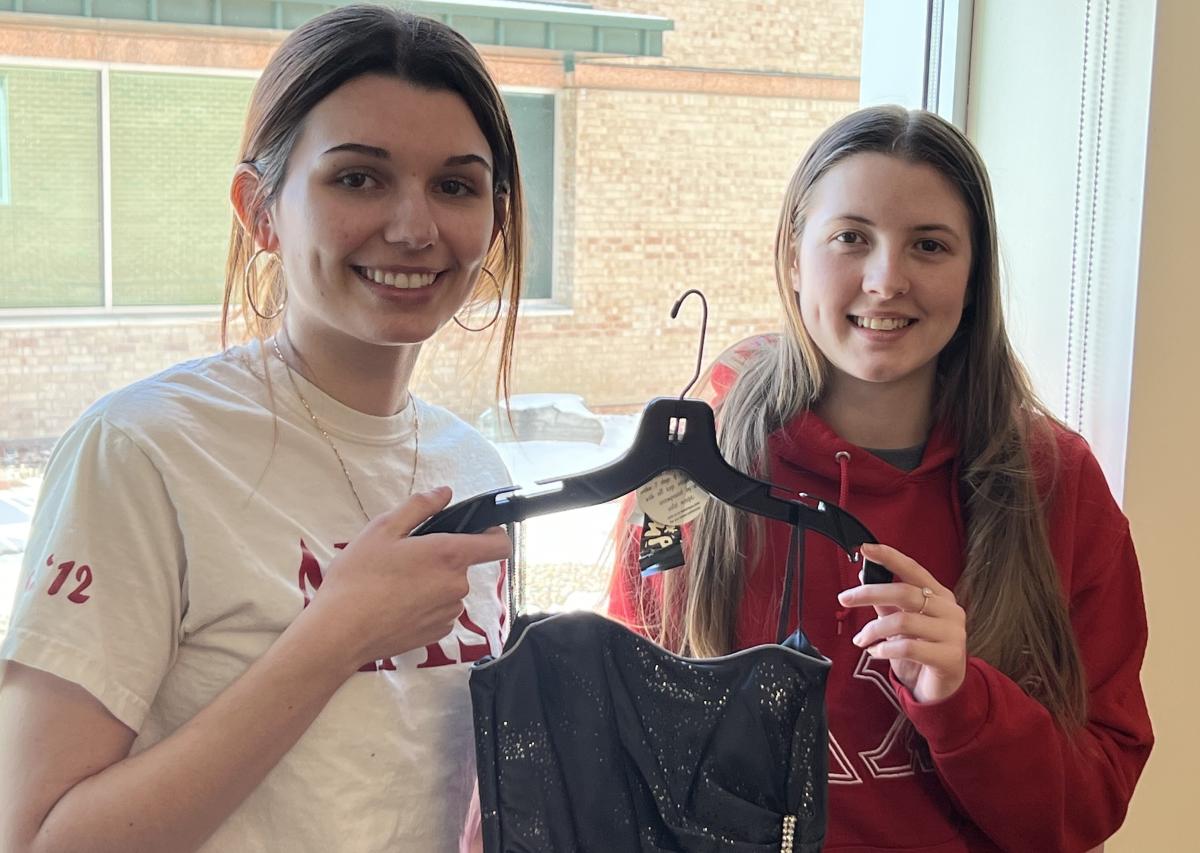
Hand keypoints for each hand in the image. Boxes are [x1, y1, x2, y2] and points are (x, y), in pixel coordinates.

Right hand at [303, 486, 510, 672]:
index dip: (494, 534)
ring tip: (396, 583)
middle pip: (463, 565)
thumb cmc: (359, 577)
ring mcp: (449, 613)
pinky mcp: (437, 634)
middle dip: (441, 559)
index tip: (479, 531)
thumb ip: (420, 506)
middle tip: (405, 557)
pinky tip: (397, 604)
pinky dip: (425, 606)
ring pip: (449, 589)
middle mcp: (457, 586)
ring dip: (432, 583)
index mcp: (449, 555)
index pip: (499, 545)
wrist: (340, 631)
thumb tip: (444, 493)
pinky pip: (440, 612)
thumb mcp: (383, 529)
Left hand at [836, 542, 966, 703]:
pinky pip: (908, 647)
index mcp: (940, 596)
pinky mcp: (950, 657)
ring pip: (903, 621)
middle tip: (844, 598)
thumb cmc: (920, 653)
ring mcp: (953, 633)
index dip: (889, 557)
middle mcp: (950, 610)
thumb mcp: (900, 626)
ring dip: (873, 630)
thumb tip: (864, 577)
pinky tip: (875, 653)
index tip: (864, 549)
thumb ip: (886, 603)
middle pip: (904, 592)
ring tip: (860, 640)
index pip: (913, 570)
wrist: (942, 691)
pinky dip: (885, 649)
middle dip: (869, 593)